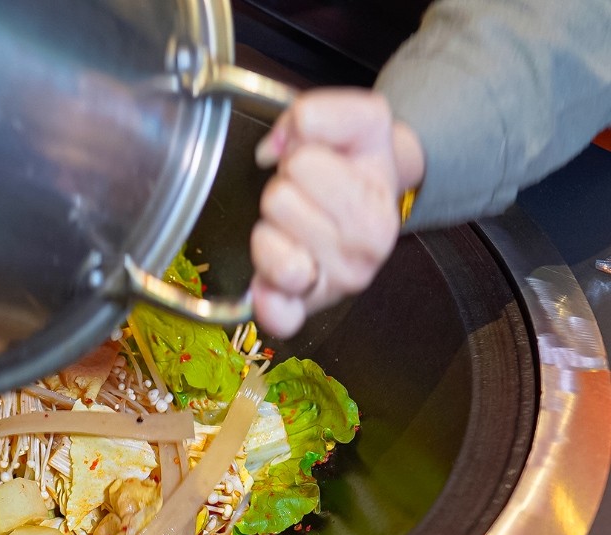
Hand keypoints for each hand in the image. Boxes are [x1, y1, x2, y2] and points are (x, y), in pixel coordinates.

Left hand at [250, 87, 424, 338]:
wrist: (377, 202)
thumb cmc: (359, 164)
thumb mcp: (360, 119)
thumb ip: (319, 113)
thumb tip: (274, 148)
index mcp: (376, 206)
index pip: (303, 160)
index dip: (302, 152)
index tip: (321, 161)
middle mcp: (363, 254)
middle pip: (278, 200)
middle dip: (286, 188)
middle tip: (306, 195)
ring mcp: (334, 286)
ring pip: (266, 242)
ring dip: (270, 227)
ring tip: (295, 225)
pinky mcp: (303, 311)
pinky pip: (278, 314)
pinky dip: (268, 299)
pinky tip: (268, 283)